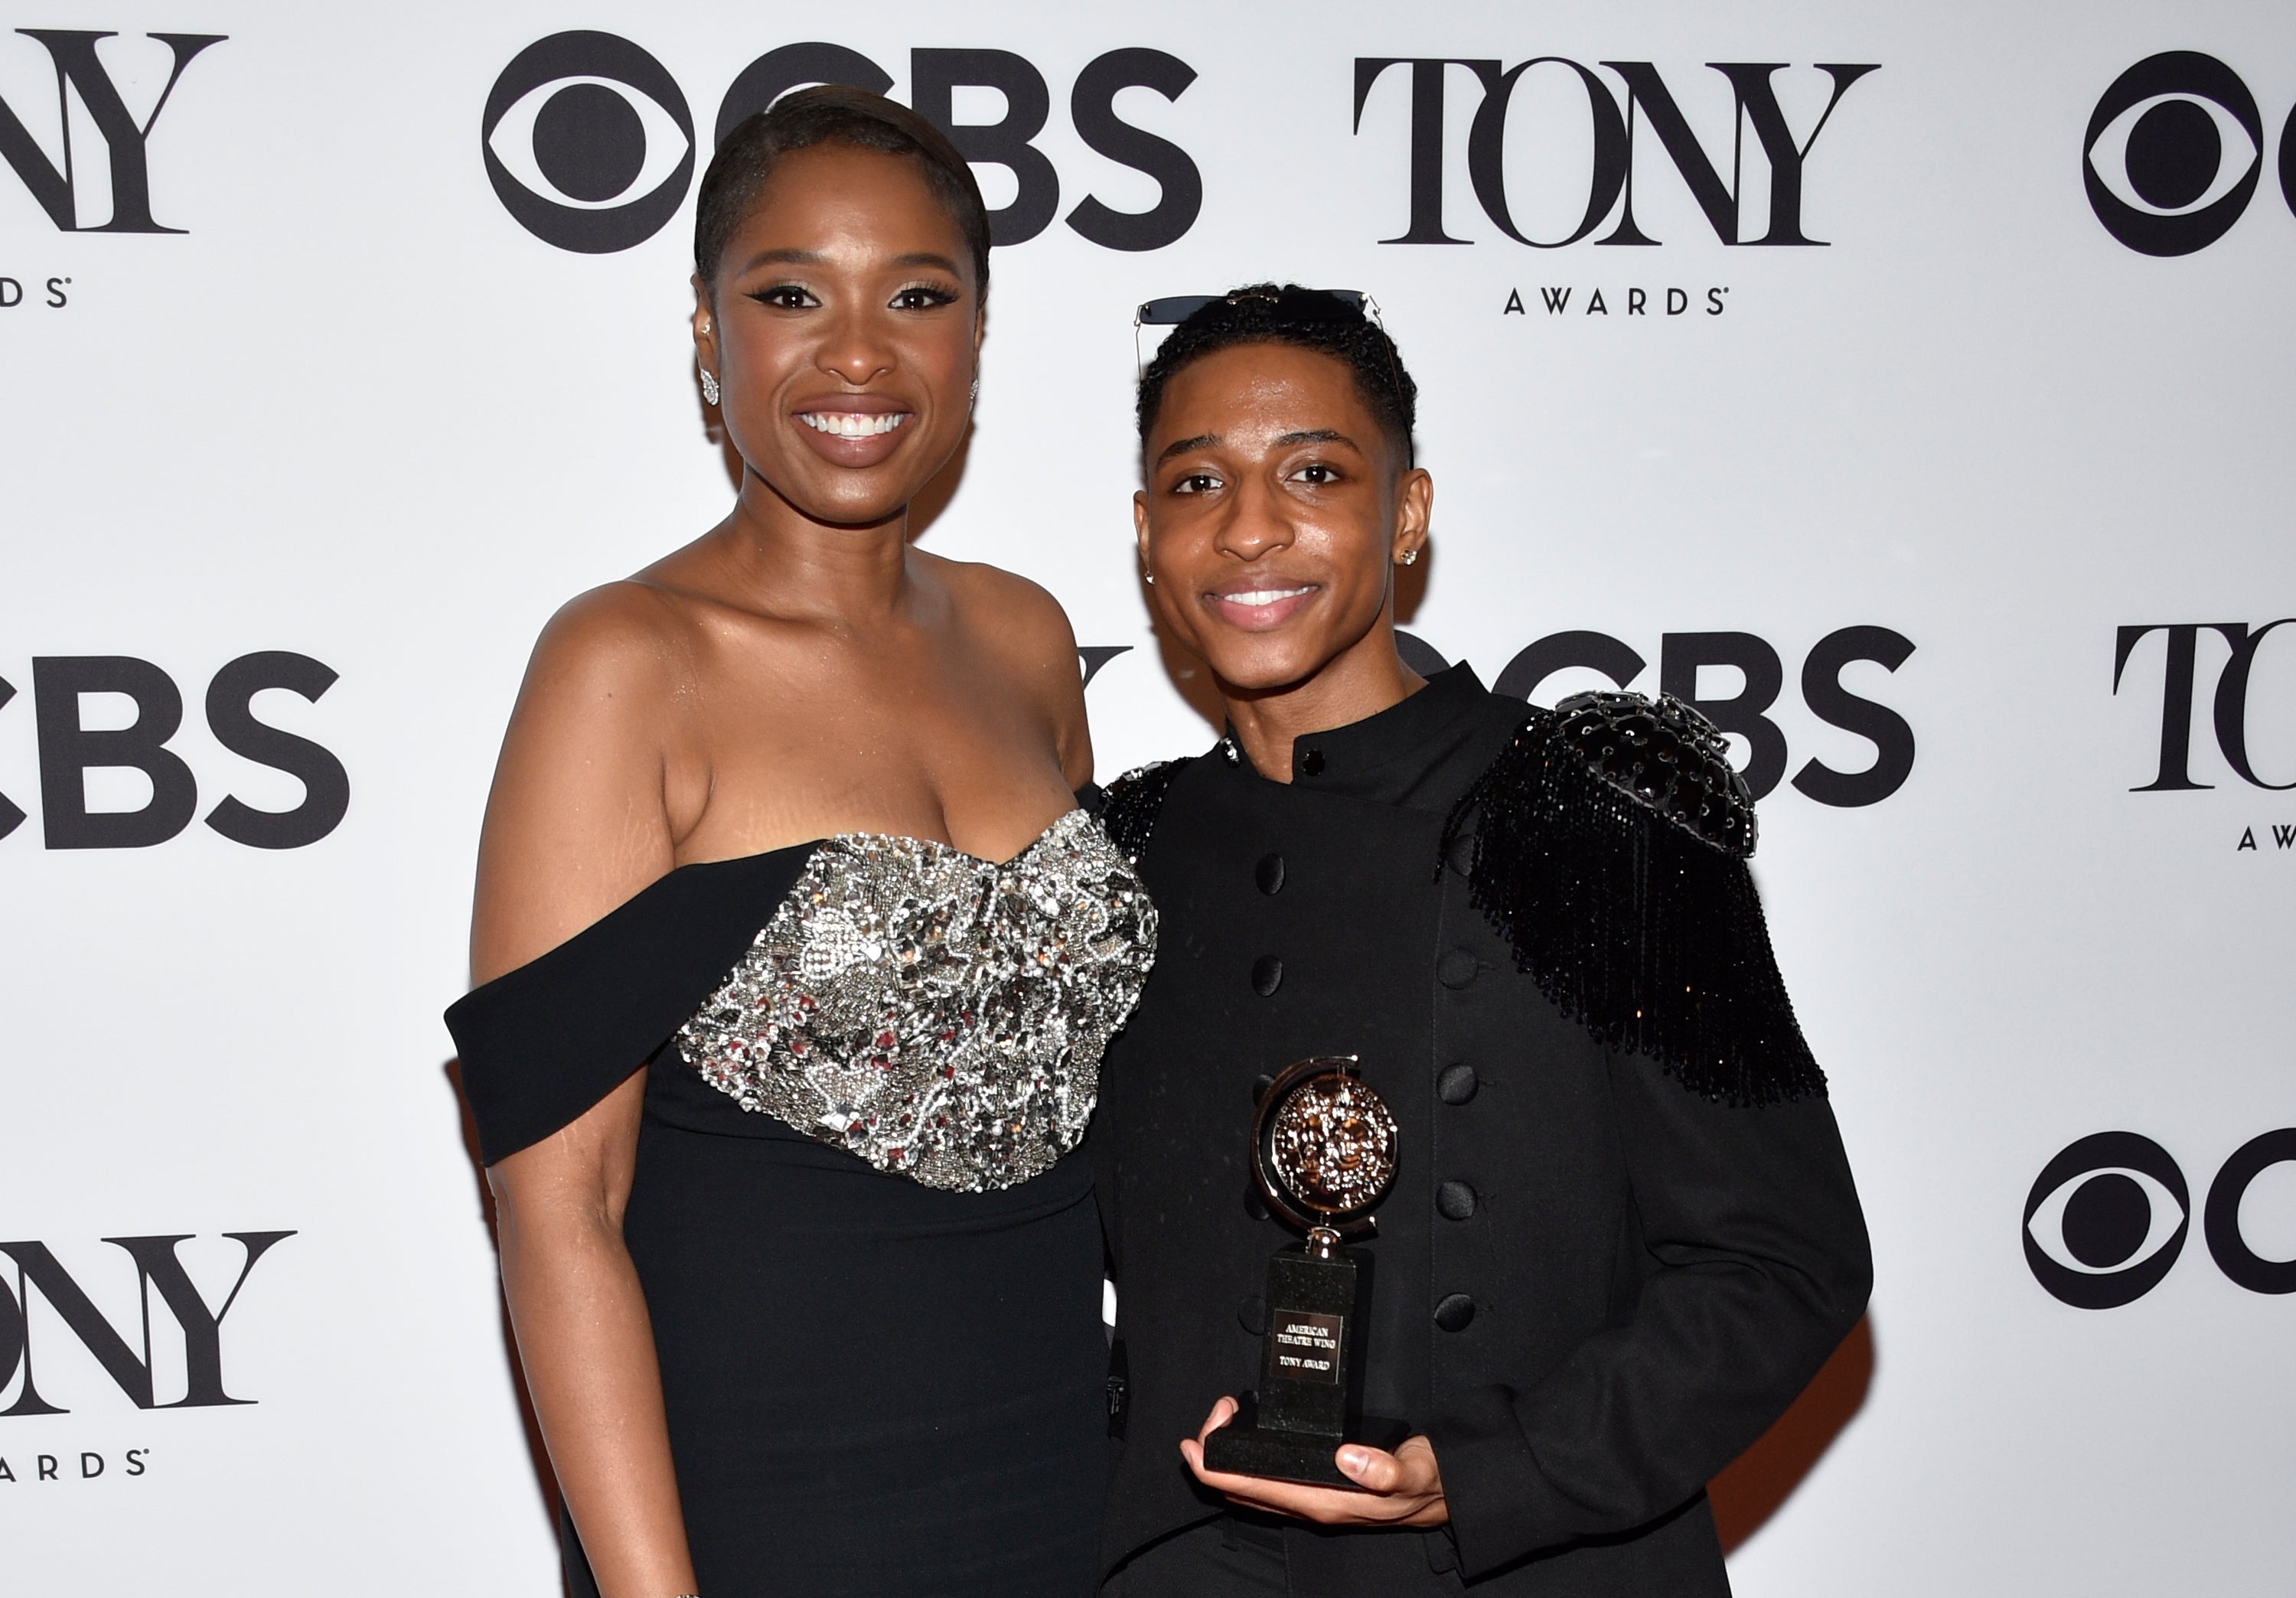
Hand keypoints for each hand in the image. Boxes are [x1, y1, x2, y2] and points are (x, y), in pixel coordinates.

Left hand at [1179, 1396, 1448, 1526]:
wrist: (1443, 1492)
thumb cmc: (1427, 1483)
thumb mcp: (1415, 1473)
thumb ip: (1385, 1470)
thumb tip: (1348, 1458)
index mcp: (1324, 1504)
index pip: (1252, 1490)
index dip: (1215, 1469)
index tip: (1198, 1439)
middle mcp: (1311, 1506)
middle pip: (1242, 1490)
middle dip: (1215, 1455)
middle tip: (1218, 1411)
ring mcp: (1311, 1500)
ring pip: (1251, 1487)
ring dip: (1228, 1457)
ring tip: (1225, 1417)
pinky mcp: (1317, 1489)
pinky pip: (1269, 1481)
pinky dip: (1247, 1460)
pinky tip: (1247, 1436)